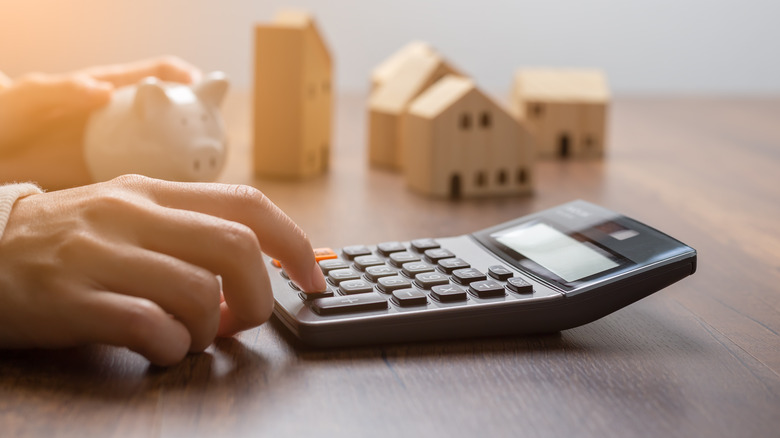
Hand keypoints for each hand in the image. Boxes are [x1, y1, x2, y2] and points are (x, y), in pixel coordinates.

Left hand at [0, 56, 201, 189]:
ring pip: (172, 155)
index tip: (204, 90)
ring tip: (204, 180)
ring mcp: (123, 153)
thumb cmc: (5, 119)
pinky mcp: (116, 184)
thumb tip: (103, 94)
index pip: (161, 76)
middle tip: (214, 142)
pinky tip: (174, 208)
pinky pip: (151, 189)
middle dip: (205, 127)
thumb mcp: (26, 99)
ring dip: (192, 165)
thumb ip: (62, 91)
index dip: (188, 79)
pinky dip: (168, 196)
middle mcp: (125, 124)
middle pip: (179, 120)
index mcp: (112, 95)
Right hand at [0, 175, 326, 365]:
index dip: (294, 244)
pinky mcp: (73, 300)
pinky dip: (171, 347)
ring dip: (210, 328)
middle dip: (257, 297)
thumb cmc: (74, 240)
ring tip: (190, 333)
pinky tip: (158, 347)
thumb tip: (270, 258)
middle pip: (236, 249)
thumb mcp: (134, 214)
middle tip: (240, 319)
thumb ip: (196, 229)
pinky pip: (150, 326)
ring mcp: (101, 255)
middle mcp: (133, 214)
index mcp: (157, 192)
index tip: (314, 278)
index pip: (249, 205)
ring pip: (199, 292)